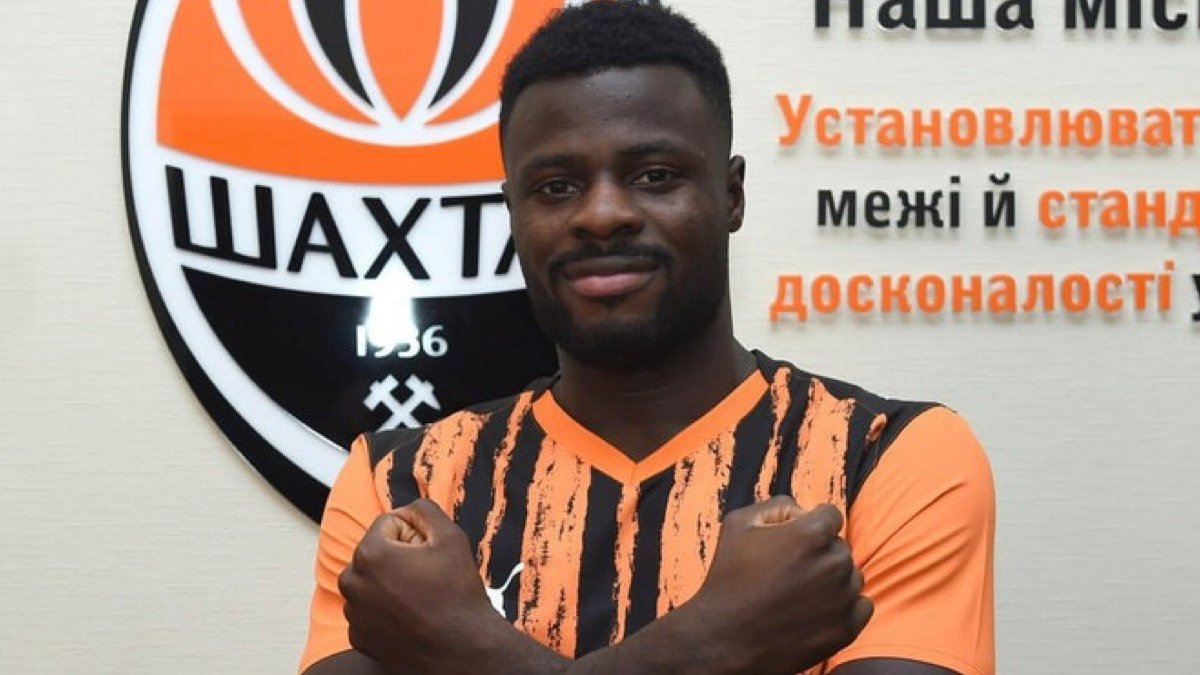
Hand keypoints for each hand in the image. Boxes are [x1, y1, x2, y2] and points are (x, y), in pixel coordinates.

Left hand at [338, 499, 501, 673]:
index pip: (389, 524)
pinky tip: (411, 618)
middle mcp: (352, 582)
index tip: (430, 555)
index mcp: (369, 553)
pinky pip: (370, 610)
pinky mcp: (358, 637)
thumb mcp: (450, 536)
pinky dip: (386, 610)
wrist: (461, 650)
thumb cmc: (456, 594)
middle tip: (428, 577)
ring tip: (421, 599)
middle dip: (399, 558)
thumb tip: (409, 508)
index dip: (415, 536)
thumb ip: (424, 509)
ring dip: (391, 584)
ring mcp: (353, 613)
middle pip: (377, 552)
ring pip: (372, 581)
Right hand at [684, 496, 872, 674]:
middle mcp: (834, 563)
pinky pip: (861, 606)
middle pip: (839, 546)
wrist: (724, 640)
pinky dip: (844, 606)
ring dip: (832, 579)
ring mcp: (843, 598)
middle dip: (819, 553)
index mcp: (811, 534)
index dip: (811, 524)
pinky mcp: (847, 628)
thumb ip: (776, 507)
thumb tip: (802, 511)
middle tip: (789, 570)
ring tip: (798, 593)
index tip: (795, 540)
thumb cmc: (728, 579)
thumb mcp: (739, 524)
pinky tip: (815, 609)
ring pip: (851, 576)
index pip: (831, 515)